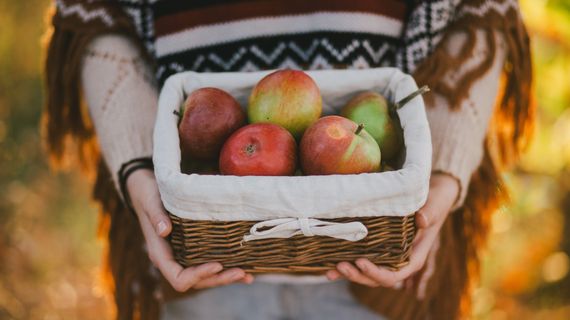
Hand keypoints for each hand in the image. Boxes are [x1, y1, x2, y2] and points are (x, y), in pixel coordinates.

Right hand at [127, 169, 253, 291]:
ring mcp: (183, 256)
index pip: (178, 278)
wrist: (148, 189)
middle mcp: (172, 260)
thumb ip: (156, 216)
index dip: (198, 276)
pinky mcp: (193, 250)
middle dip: (218, 279)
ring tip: (247, 275)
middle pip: (196, 282)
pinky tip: (244, 270)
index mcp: (161, 254)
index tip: (217, 264)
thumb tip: (164, 230)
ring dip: (225, 278)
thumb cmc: (149, 195)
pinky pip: (209, 264)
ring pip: (204, 277)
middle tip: (241, 272)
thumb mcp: (151, 201)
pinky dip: (225, 269)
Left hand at [325, 173, 458, 287]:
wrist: (431, 196)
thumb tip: (421, 220)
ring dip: (349, 274)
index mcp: (414, 257)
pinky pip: (361, 262)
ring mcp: (387, 257)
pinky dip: (346, 266)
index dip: (377, 273)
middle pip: (377, 279)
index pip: (395, 274)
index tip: (361, 262)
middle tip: (341, 264)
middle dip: (358, 275)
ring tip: (331, 270)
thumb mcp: (434, 205)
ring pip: (367, 274)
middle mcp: (400, 261)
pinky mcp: (377, 249)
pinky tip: (329, 268)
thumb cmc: (434, 201)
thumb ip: (430, 213)